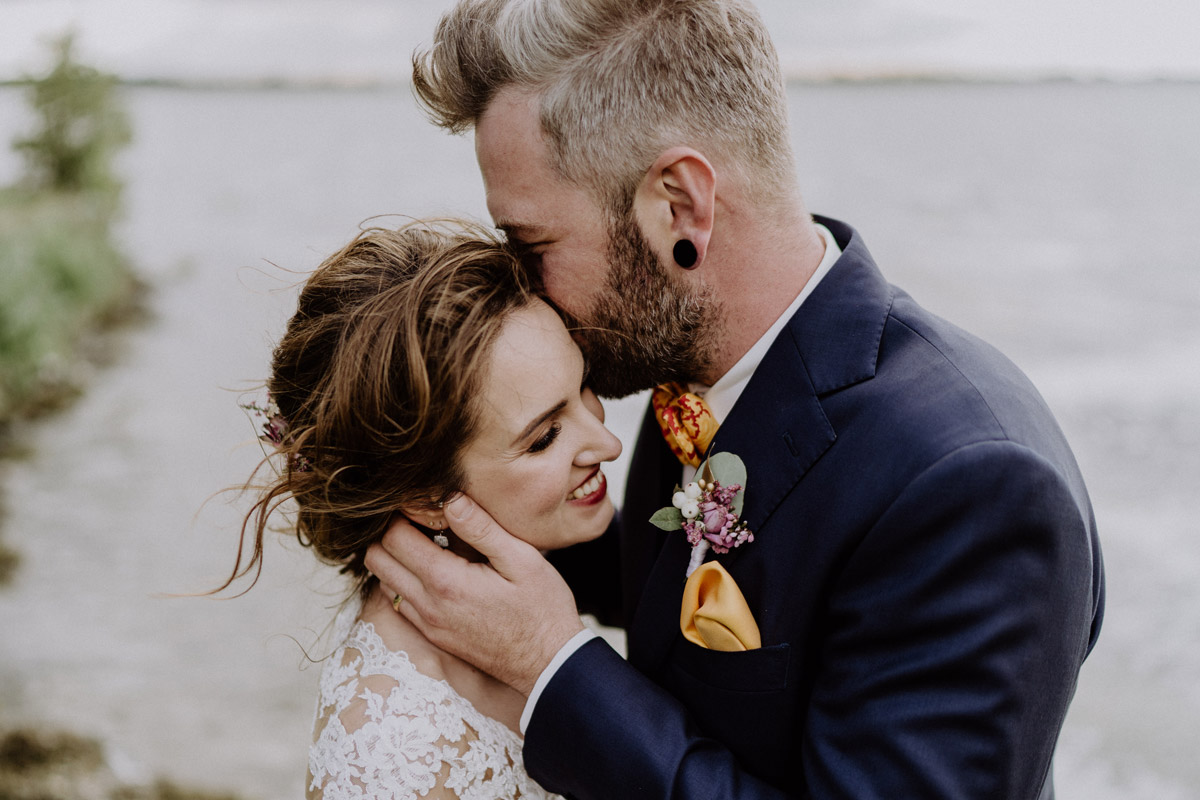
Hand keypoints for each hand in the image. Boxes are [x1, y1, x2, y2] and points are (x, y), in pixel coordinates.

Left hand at [364, 495, 584, 695]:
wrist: (549, 664)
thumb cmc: (542, 609)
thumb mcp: (522, 560)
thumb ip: (481, 528)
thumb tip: (450, 499)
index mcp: (446, 582)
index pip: (394, 538)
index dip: (402, 514)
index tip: (424, 505)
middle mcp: (427, 605)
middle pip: (377, 559)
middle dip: (391, 534)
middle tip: (422, 523)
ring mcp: (427, 624)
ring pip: (384, 582)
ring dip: (397, 560)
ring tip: (430, 546)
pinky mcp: (433, 636)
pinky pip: (400, 604)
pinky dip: (406, 583)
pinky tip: (437, 573)